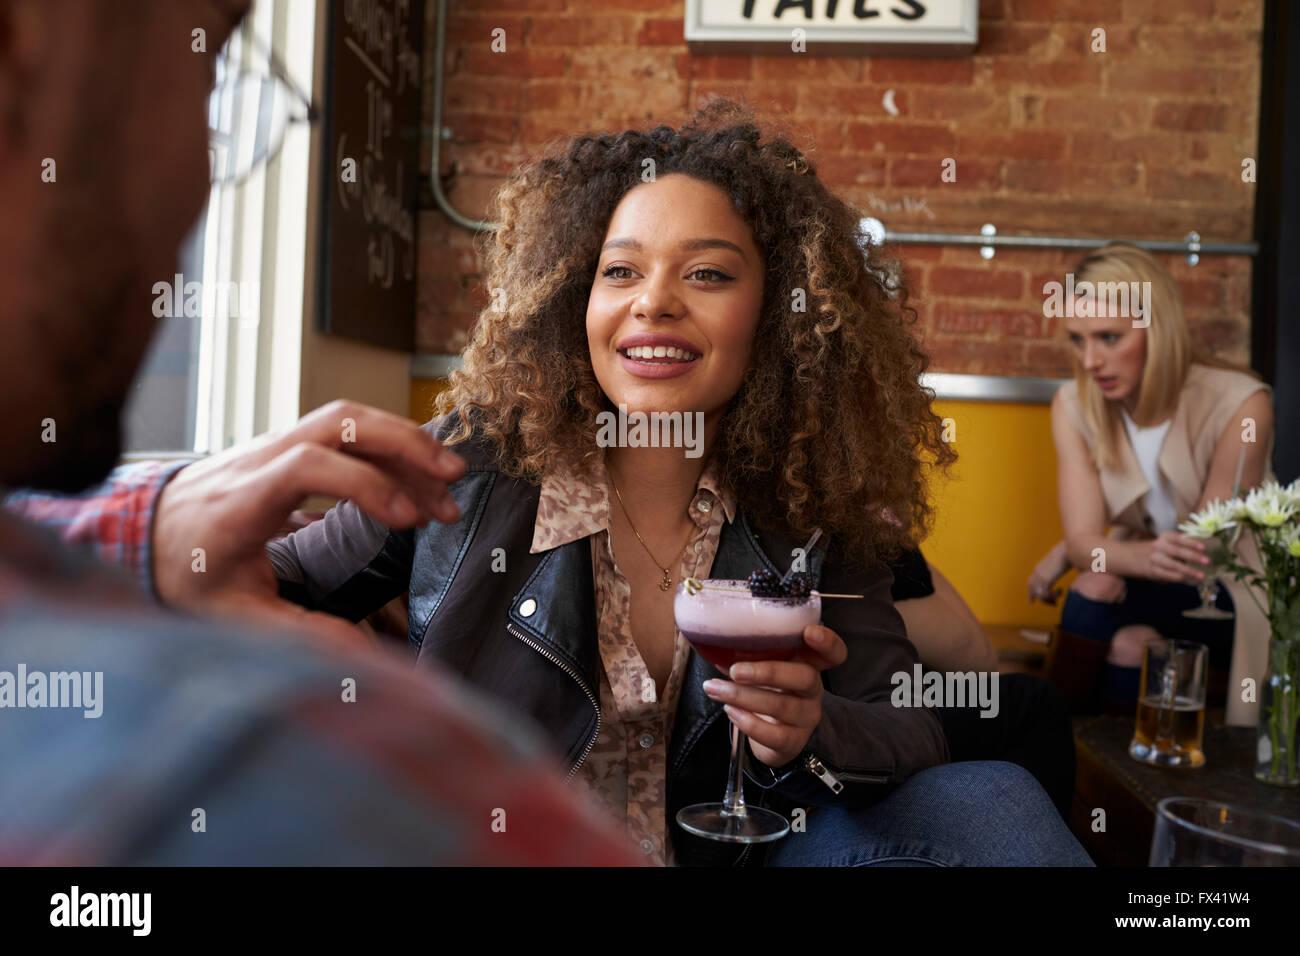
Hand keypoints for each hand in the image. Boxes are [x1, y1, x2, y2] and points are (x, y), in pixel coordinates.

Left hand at [151, 400, 464, 644]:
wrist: (148, 531)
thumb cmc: (190, 572)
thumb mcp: (235, 616)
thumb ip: (299, 634)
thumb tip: (362, 661)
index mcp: (241, 501)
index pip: (306, 466)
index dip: (365, 485)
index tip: (407, 520)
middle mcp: (260, 459)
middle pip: (338, 423)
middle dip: (404, 443)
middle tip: (452, 478)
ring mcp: (275, 444)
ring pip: (348, 418)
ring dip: (404, 440)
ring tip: (449, 479)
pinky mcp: (290, 444)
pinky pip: (346, 430)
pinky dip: (389, 447)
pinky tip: (418, 479)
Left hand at [701, 624, 847, 769]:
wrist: (771, 733)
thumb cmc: (767, 689)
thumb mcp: (767, 665)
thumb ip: (754, 649)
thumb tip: (713, 635)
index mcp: (809, 664)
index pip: (833, 653)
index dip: (827, 642)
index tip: (809, 632)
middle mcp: (812, 690)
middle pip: (805, 677)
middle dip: (768, 672)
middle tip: (735, 670)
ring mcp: (806, 717)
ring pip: (782, 706)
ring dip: (743, 697)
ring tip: (715, 689)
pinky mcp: (793, 741)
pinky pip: (774, 735)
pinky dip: (748, 722)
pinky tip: (730, 711)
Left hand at [1027, 542, 1069, 604]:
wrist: (1070, 547)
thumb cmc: (1071, 553)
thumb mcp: (1062, 563)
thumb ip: (1061, 570)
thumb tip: (1070, 574)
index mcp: (1040, 567)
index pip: (1030, 582)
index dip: (1031, 592)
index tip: (1032, 601)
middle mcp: (1037, 571)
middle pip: (1032, 589)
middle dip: (1041, 599)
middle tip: (1053, 604)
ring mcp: (1040, 575)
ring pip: (1039, 594)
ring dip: (1050, 599)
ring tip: (1059, 599)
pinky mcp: (1046, 579)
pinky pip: (1045, 593)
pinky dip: (1053, 596)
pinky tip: (1061, 591)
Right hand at [1147, 530, 1208, 584]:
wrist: (1129, 556)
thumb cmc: (1157, 549)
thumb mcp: (1165, 542)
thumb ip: (1181, 545)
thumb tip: (1201, 553)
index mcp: (1164, 537)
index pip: (1178, 538)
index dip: (1190, 542)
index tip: (1203, 547)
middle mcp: (1158, 547)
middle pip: (1177, 552)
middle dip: (1193, 556)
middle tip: (1207, 561)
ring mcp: (1155, 559)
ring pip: (1173, 565)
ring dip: (1189, 571)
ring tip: (1201, 576)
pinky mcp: (1152, 571)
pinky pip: (1168, 575)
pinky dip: (1180, 578)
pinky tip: (1190, 580)